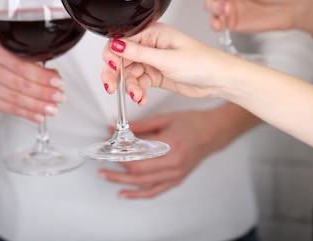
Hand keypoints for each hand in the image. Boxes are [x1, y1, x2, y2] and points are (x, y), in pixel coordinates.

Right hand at [0, 44, 65, 121]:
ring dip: (37, 105)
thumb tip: (55, 77)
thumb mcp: (21, 58)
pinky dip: (27, 114)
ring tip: (52, 109)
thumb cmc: (7, 64)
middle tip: (59, 98)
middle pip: (19, 83)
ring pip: (15, 98)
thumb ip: (37, 65)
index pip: (22, 65)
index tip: (58, 83)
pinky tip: (39, 116)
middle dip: (43, 92)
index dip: (42, 76)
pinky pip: (9, 109)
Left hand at [97, 110, 219, 198]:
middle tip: (100, 164)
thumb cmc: (191, 123)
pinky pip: (154, 191)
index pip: (138, 153)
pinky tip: (124, 193)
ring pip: (143, 183)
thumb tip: (116, 128)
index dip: (119, 152)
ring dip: (121, 181)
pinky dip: (137, 194)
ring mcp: (176, 174)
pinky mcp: (176, 180)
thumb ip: (140, 126)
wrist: (212, 133)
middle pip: (138, 171)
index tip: (107, 148)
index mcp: (171, 144)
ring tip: (105, 176)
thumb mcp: (164, 119)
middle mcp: (174, 163)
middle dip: (116, 169)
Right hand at [102, 23, 236, 105]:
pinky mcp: (156, 74)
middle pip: (121, 58)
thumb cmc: (202, 62)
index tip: (109, 67)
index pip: (122, 39)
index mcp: (153, 32)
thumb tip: (116, 45)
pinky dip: (138, 92)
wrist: (220, 80)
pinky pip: (139, 83)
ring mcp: (153, 60)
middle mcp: (150, 45)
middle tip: (111, 87)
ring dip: (130, 86)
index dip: (112, 53)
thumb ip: (139, 53)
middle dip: (115, 74)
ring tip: (138, 96)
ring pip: (129, 73)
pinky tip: (142, 98)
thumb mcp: (167, 59)